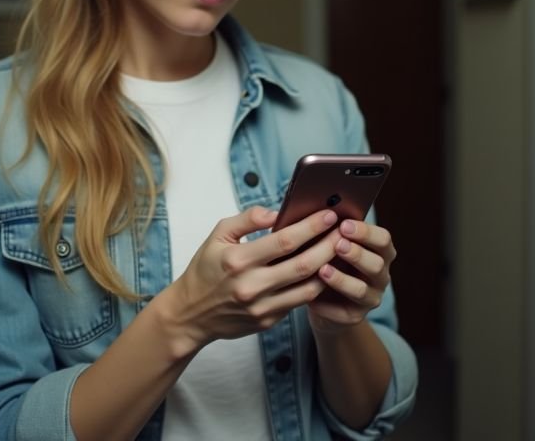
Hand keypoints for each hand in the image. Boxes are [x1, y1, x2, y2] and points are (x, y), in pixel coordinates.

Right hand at [156, 206, 343, 354]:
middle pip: (303, 265)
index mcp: (238, 260)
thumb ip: (247, 219)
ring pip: (308, 288)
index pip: (285, 240)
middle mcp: (251, 286)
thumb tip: (276, 211)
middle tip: (344, 231)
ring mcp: (261, 307)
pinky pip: (299, 302)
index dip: (311, 226)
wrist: (190, 314)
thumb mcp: (217, 235)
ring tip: (340, 250)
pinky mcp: (268, 321)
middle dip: (329, 246)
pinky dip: (315, 286)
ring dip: (329, 268)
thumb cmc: (205, 270)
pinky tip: (324, 270)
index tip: (329, 215)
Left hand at [307, 218, 395, 334]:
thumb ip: (331, 232)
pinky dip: (328, 304)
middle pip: (378, 264)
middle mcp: (380, 274)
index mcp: (379, 252)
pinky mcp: (355, 316)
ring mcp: (371, 297)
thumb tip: (318, 214)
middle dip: (357, 253)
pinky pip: (346, 311)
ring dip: (342, 279)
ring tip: (322, 269)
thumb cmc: (328, 261)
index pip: (383, 239)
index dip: (366, 232)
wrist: (323, 298)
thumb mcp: (331, 244)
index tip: (344, 224)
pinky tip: (314, 295)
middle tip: (337, 244)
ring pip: (362, 289)